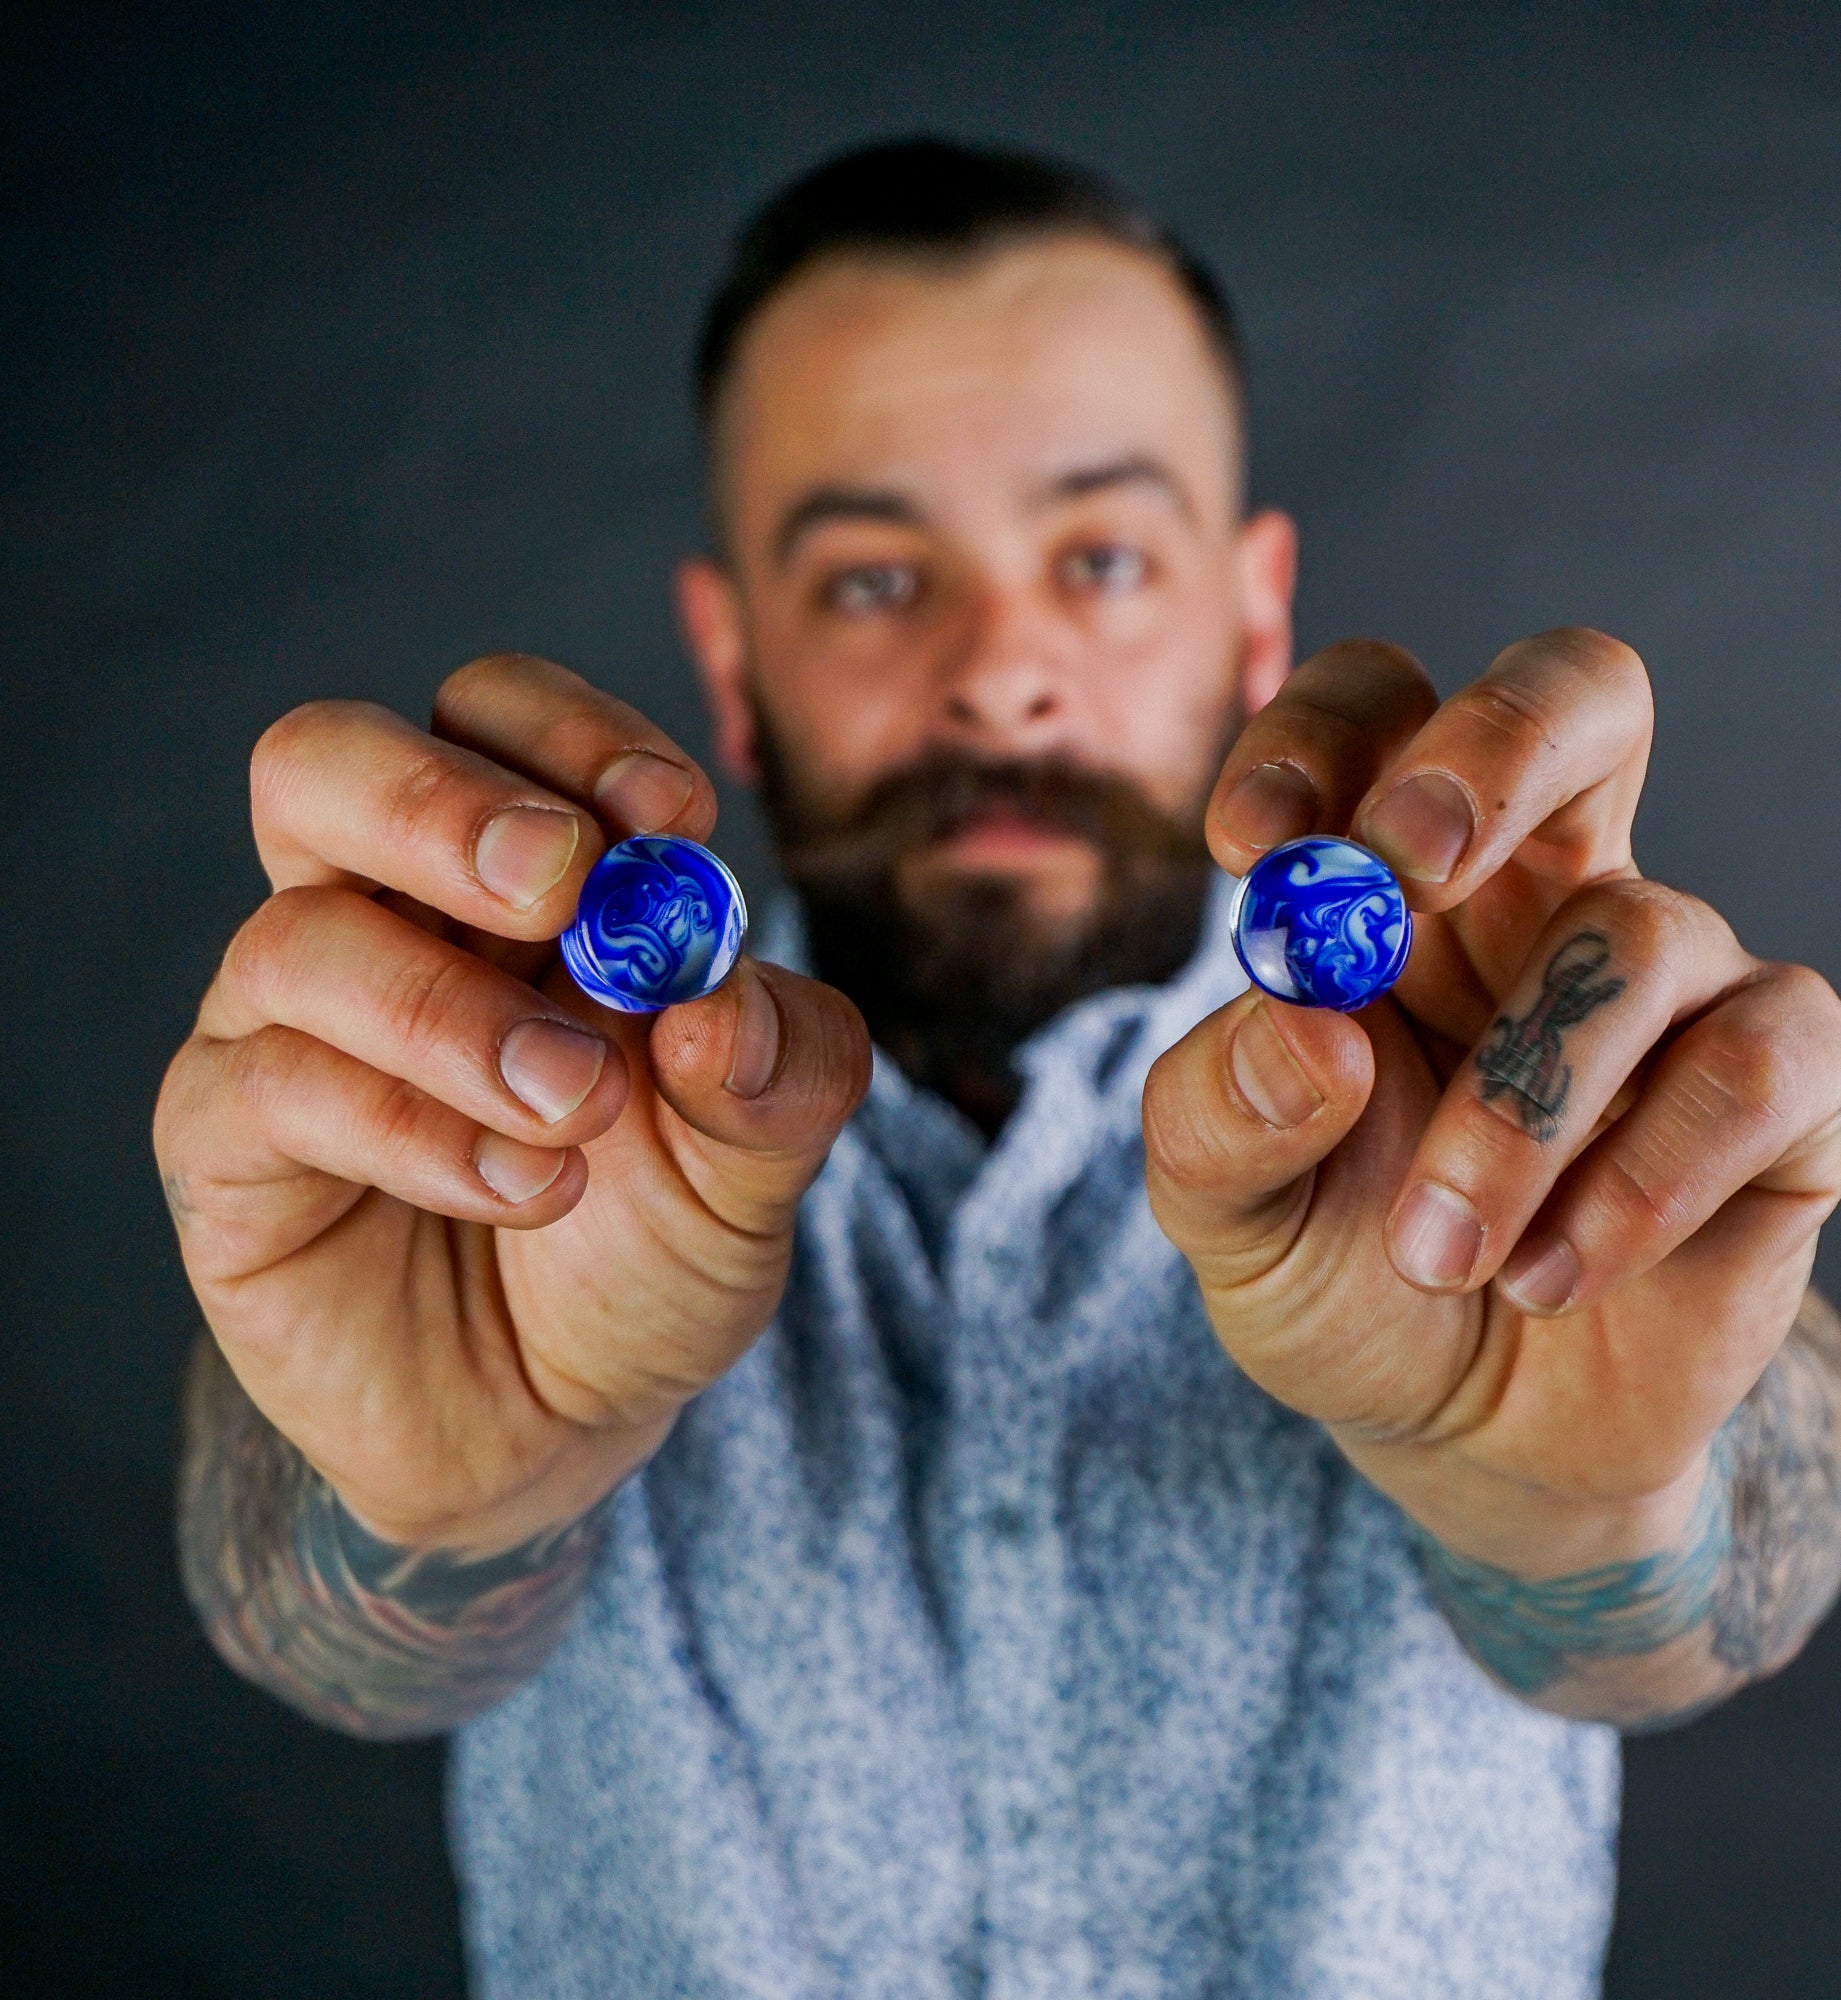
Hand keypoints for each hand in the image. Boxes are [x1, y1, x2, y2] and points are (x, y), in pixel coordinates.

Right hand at [155, 655, 869, 1553]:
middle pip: (326, 763)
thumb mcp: (759, 1159)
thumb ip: (780, 1065)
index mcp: (510, 878)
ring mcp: (285, 1027)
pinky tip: (525, 1187)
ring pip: (302, 939)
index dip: (570, 737)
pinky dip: (415, 1131)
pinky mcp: (229, 1148)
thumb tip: (720, 991)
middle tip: (563, 883)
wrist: (568, 1418)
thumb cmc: (651, 1245)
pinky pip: (274, 1088)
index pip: (490, 717)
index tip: (669, 816)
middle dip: (443, 803)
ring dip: (459, 1016)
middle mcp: (380, 920)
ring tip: (579, 1108)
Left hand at [1144, 630, 1840, 1572]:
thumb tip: (1303, 1024)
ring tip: (1439, 1255)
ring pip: (1639, 933)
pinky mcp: (1779, 1090)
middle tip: (1409, 865)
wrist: (1467, 1433)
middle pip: (1580, 695)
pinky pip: (1752, 1062)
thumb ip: (1218, 1114)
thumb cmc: (1339, 1278)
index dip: (1316, 739)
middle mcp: (1539, 897)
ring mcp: (1669, 980)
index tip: (1251, 847)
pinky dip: (1641, 1179)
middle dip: (1498, 748)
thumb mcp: (1225, 1214)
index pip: (1379, 712)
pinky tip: (1550, 1274)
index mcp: (1388, 888)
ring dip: (1522, 1105)